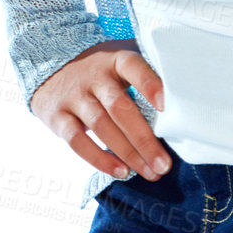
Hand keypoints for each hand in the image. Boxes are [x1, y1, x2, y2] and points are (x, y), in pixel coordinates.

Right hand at [29, 40, 172, 181]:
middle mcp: (94, 77)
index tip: (166, 106)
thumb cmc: (101, 70)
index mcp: (116, 59)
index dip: (149, 84)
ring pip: (102, 126)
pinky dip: (99, 158)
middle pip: (120, 108)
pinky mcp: (57, 117)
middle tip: (164, 164)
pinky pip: (77, 141)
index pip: (133, 67)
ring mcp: (74, 97)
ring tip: (149, 172)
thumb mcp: (121, 61)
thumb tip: (182, 102)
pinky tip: (120, 171)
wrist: (51, 66)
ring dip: (127, 153)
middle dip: (144, 139)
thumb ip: (146, 75)